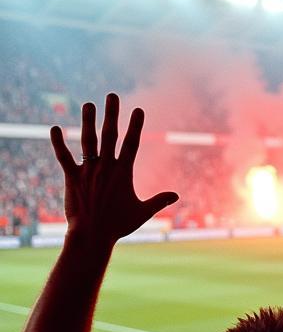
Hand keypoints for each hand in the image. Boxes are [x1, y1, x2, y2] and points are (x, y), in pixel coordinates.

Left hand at [50, 93, 177, 249]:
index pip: (132, 144)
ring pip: (88, 141)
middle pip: (110, 135)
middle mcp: (106, 167)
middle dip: (112, 114)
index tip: (139, 110)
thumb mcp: (142, 213)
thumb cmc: (118, 225)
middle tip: (112, 96)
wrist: (92, 235)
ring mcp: (87, 171)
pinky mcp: (72, 178)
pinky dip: (58, 142)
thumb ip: (159, 201)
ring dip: (88, 121)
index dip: (136, 126)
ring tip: (88, 104)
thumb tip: (177, 195)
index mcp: (124, 173)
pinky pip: (63, 157)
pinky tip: (55, 128)